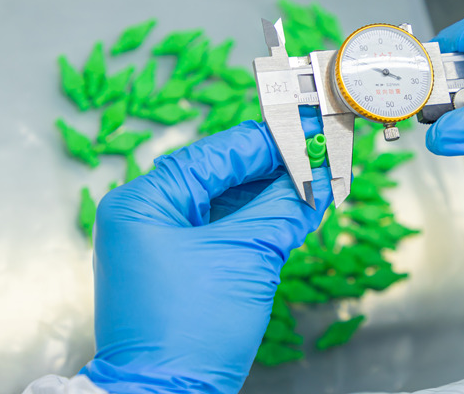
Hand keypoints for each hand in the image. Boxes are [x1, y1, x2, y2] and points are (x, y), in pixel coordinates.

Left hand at [79, 120, 331, 392]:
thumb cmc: (190, 328)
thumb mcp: (246, 256)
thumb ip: (283, 209)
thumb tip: (318, 179)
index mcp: (146, 201)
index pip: (216, 154)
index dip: (267, 143)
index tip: (307, 134)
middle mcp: (149, 215)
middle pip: (221, 175)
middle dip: (273, 170)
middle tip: (317, 159)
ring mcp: (164, 241)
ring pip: (226, 202)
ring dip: (271, 196)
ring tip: (313, 184)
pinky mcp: (183, 264)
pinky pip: (226, 229)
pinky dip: (260, 221)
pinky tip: (293, 211)